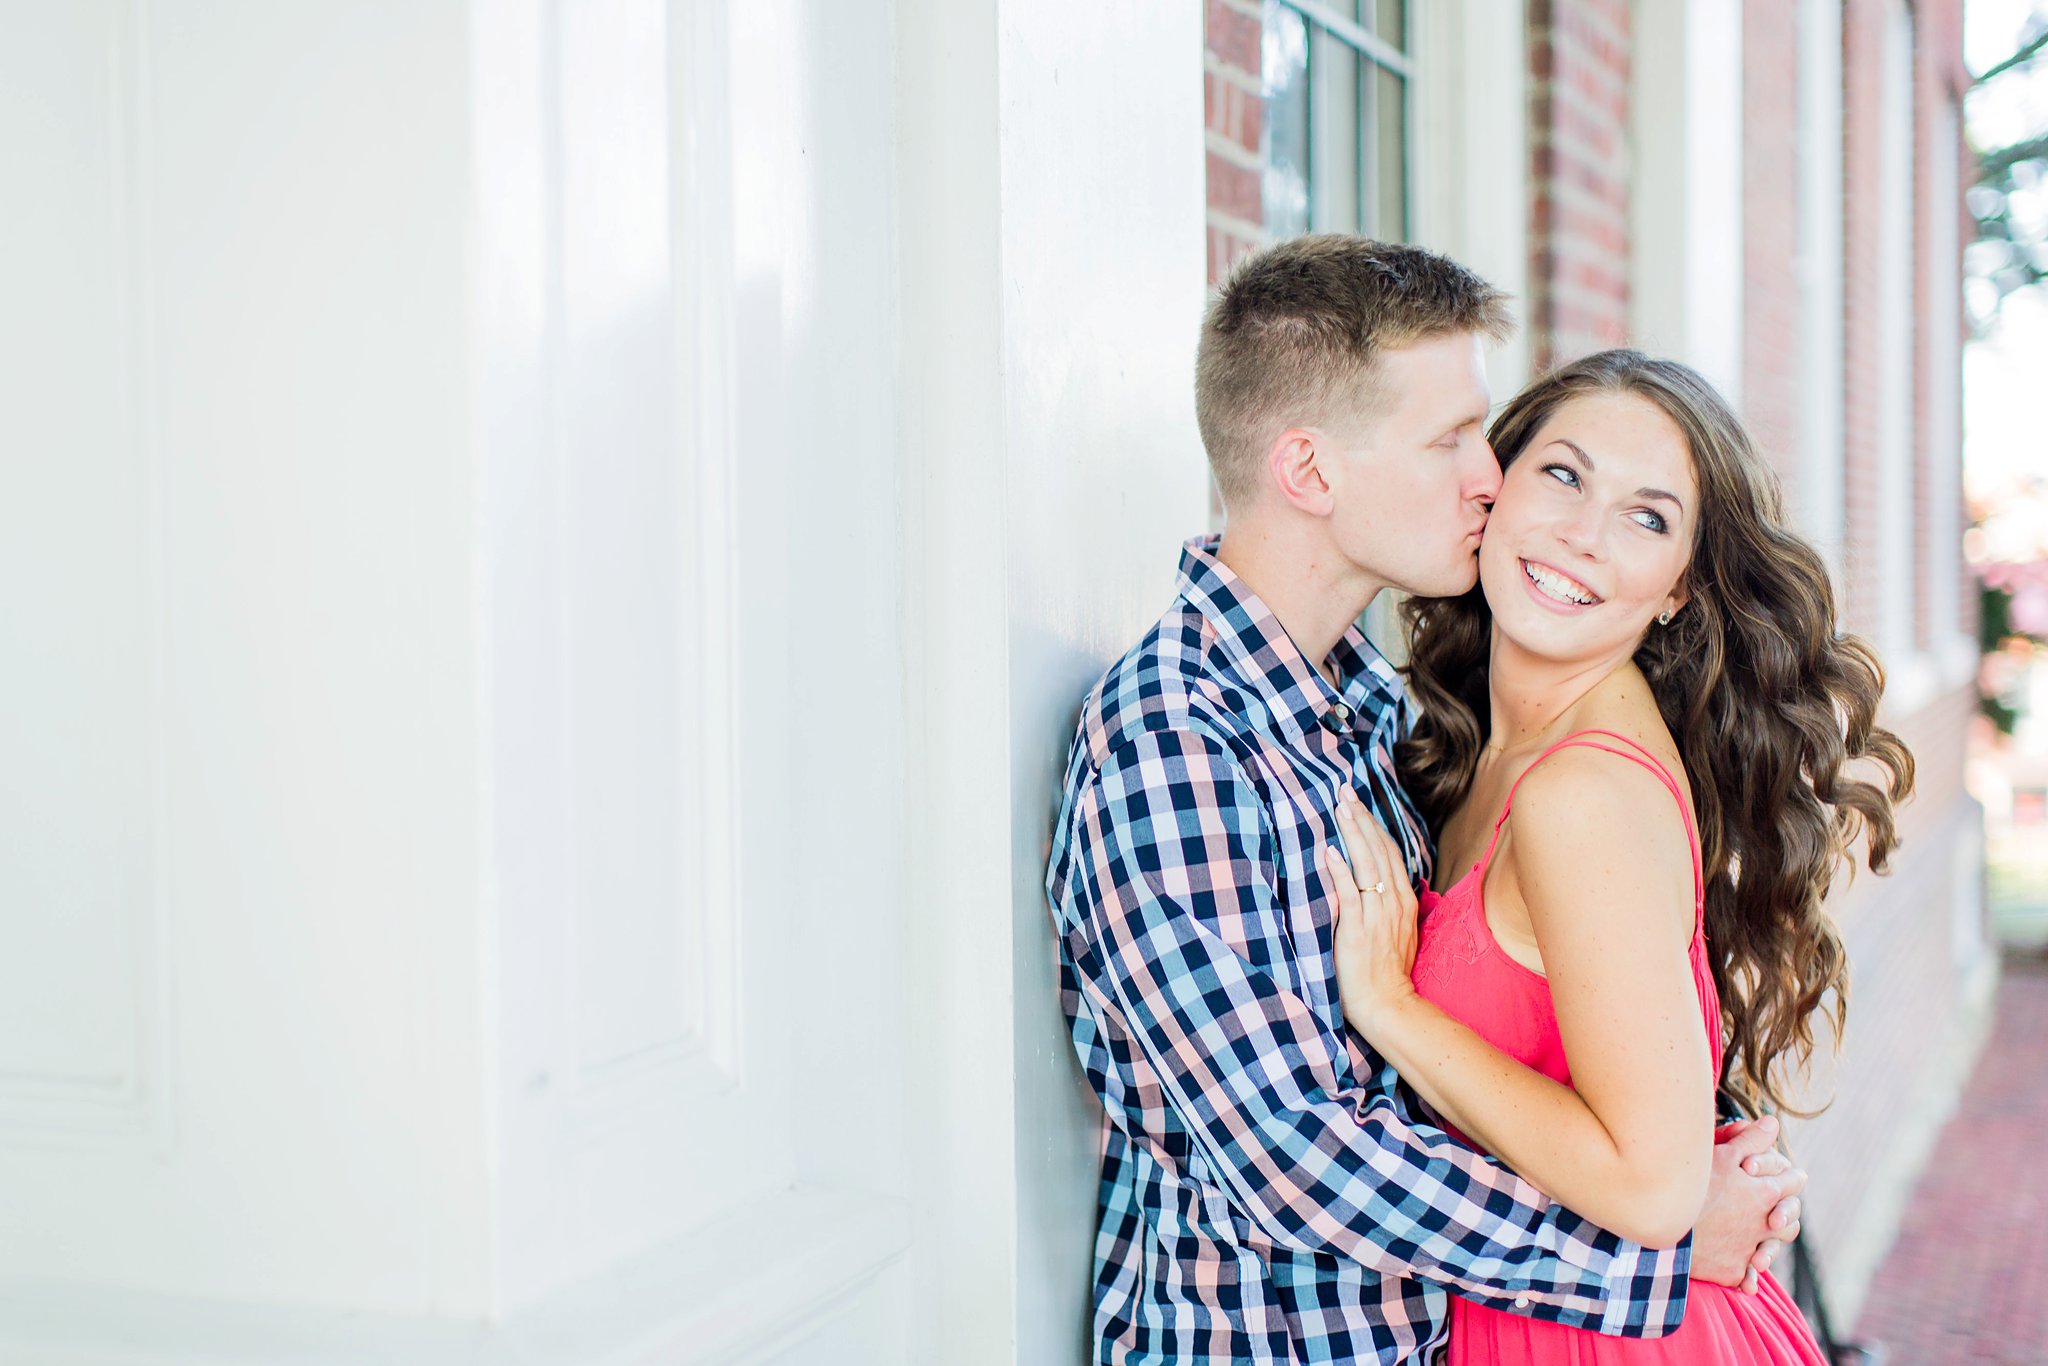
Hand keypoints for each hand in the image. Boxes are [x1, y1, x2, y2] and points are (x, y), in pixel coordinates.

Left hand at [1321, 791, 1421, 1039]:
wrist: (1389, 1006)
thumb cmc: (1386, 974)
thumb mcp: (1396, 933)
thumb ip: (1387, 906)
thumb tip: (1373, 884)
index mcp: (1403, 902)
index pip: (1390, 853)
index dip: (1374, 826)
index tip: (1358, 803)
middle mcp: (1394, 903)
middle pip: (1379, 850)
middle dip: (1362, 818)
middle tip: (1345, 791)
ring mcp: (1378, 916)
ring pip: (1367, 865)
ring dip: (1354, 833)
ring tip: (1340, 808)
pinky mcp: (1359, 931)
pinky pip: (1350, 895)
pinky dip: (1341, 871)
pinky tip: (1331, 851)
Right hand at [1690, 1116, 1805, 1291]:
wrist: (1666, 1227)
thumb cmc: (1692, 1186)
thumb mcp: (1720, 1155)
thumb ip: (1751, 1140)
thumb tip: (1773, 1123)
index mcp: (1766, 1193)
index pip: (1794, 1182)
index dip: (1790, 1176)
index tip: (1787, 1175)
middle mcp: (1765, 1223)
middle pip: (1790, 1220)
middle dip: (1784, 1213)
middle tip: (1775, 1211)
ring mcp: (1750, 1250)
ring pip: (1771, 1249)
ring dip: (1768, 1246)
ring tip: (1758, 1242)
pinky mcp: (1734, 1271)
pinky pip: (1747, 1276)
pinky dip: (1745, 1273)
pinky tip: (1738, 1270)